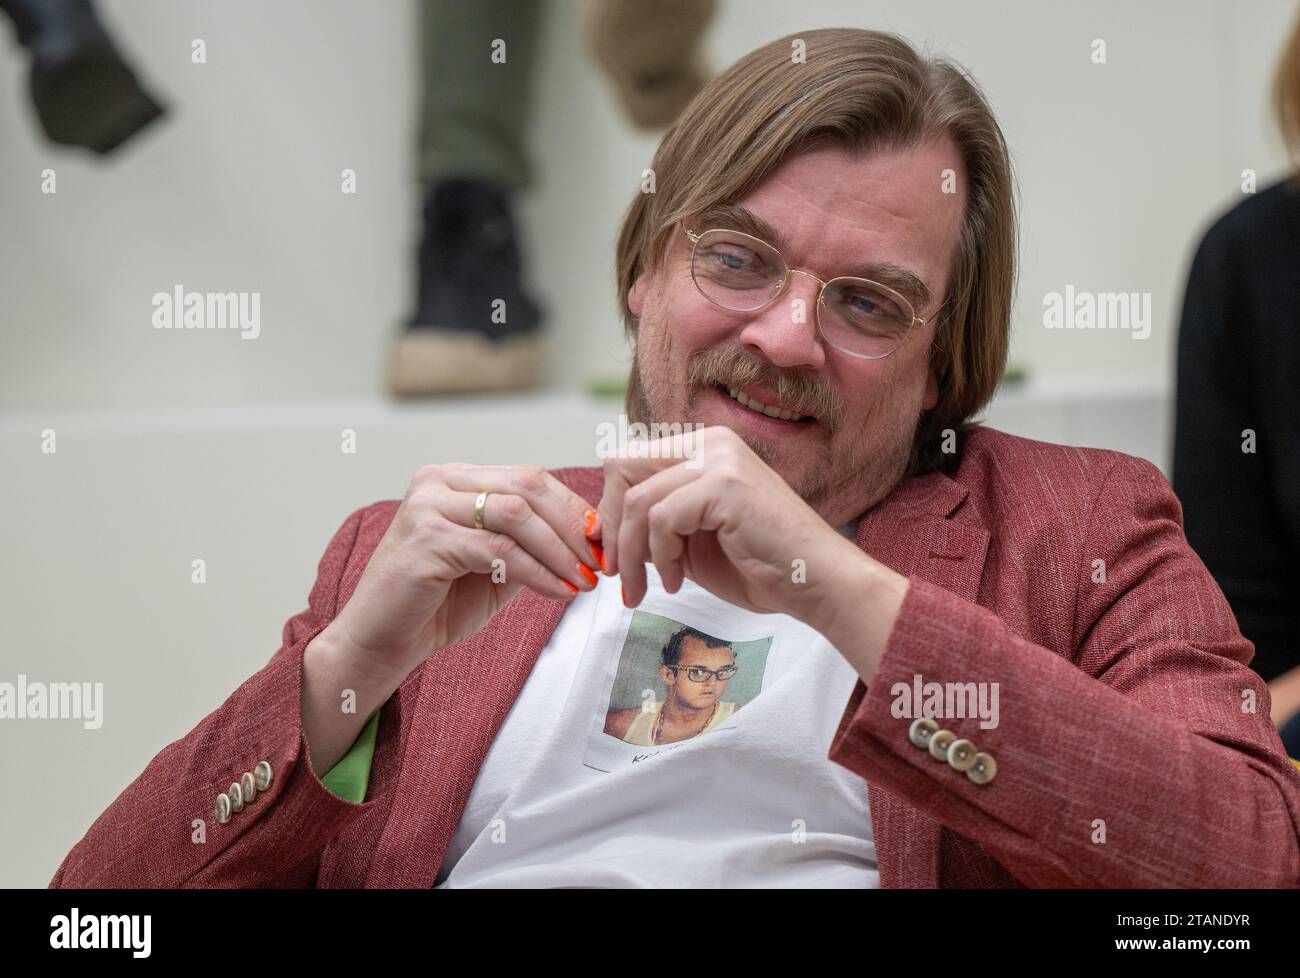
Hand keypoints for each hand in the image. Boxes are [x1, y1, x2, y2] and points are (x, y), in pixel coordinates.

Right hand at [328, 463, 601, 679]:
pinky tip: (559, 592)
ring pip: (517, 515)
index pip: (529, 477)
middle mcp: (438, 481)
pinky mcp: (426, 539)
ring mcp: (428, 506)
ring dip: (559, 550)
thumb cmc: (438, 604)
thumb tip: (590, 536)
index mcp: (455, 478)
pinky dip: (537, 572)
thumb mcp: (496, 565)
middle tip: (600, 561)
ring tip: (583, 580)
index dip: (573, 508)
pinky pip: (498, 550)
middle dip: (573, 526)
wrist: (382, 641)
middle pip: (528, 486)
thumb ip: (531, 542)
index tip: (602, 541)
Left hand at [594, 425, 864, 627]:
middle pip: (620, 466)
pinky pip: (662, 518)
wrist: (817, 584)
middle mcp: (710, 442)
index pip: (628, 460)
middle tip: (618, 574)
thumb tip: (602, 528)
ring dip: (633, 553)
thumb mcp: (692, 539)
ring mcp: (719, 458)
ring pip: (637, 499)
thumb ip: (655, 523)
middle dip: (612, 526)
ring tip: (647, 588)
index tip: (614, 557)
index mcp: (703, 448)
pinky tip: (677, 581)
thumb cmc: (760, 566)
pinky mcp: (725, 484)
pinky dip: (660, 557)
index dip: (611, 510)